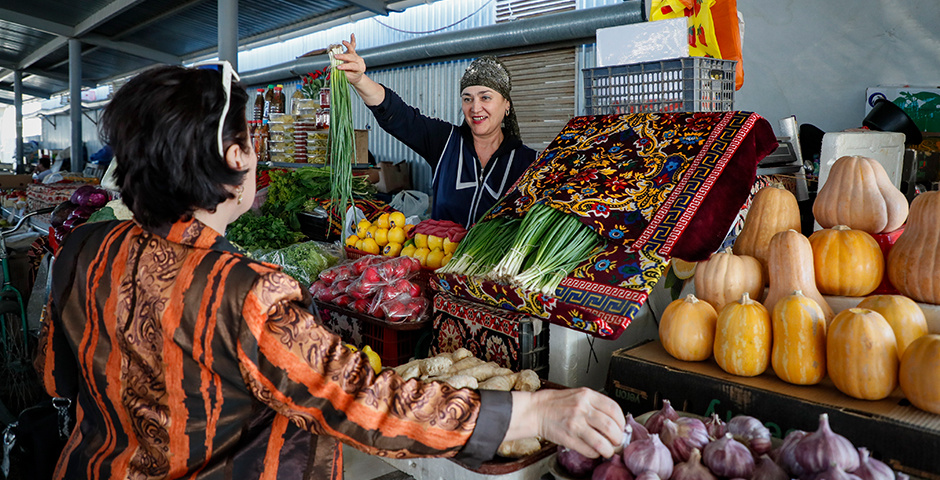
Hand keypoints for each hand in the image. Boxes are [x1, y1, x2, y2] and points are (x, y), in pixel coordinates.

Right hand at [333, 34, 384, 105]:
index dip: (345, 66)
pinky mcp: (354, 53)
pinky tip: (352, 34)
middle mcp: (359, 61)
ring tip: (343, 42)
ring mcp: (357, 56)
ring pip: (352, 51)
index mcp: (359, 68)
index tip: (338, 67)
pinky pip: (353, 46)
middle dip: (343, 57)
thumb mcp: (347, 77)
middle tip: (336, 56)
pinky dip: (352, 40)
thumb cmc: (351, 77)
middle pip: (351, 57)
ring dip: (347, 45)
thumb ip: (340, 72)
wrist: (357, 76)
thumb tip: (331, 68)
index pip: (352, 66)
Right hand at [508, 388, 624, 458]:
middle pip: (611, 427)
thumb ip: (595, 405)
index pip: (614, 409)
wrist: (535, 410)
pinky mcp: (568, 438)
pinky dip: (595, 453)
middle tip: (617, 441)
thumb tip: (614, 421)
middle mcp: (582, 408)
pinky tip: (593, 451)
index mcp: (587, 395)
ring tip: (608, 450)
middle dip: (618, 438)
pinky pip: (589, 450)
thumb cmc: (556, 404)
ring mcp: (575, 423)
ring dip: (609, 450)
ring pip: (602, 442)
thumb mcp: (578, 395)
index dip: (621, 421)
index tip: (620, 427)